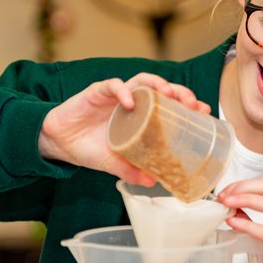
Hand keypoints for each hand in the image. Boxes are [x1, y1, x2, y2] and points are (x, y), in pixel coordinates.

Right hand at [38, 73, 209, 183]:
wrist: (59, 143)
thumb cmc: (89, 148)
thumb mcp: (114, 163)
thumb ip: (132, 171)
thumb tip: (153, 182)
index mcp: (142, 116)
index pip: (170, 104)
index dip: (188, 105)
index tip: (203, 111)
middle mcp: (133, 102)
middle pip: (162, 89)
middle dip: (179, 91)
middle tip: (190, 102)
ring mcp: (117, 95)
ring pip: (142, 80)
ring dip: (157, 84)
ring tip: (167, 93)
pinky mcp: (98, 92)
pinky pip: (113, 86)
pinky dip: (123, 91)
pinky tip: (128, 102)